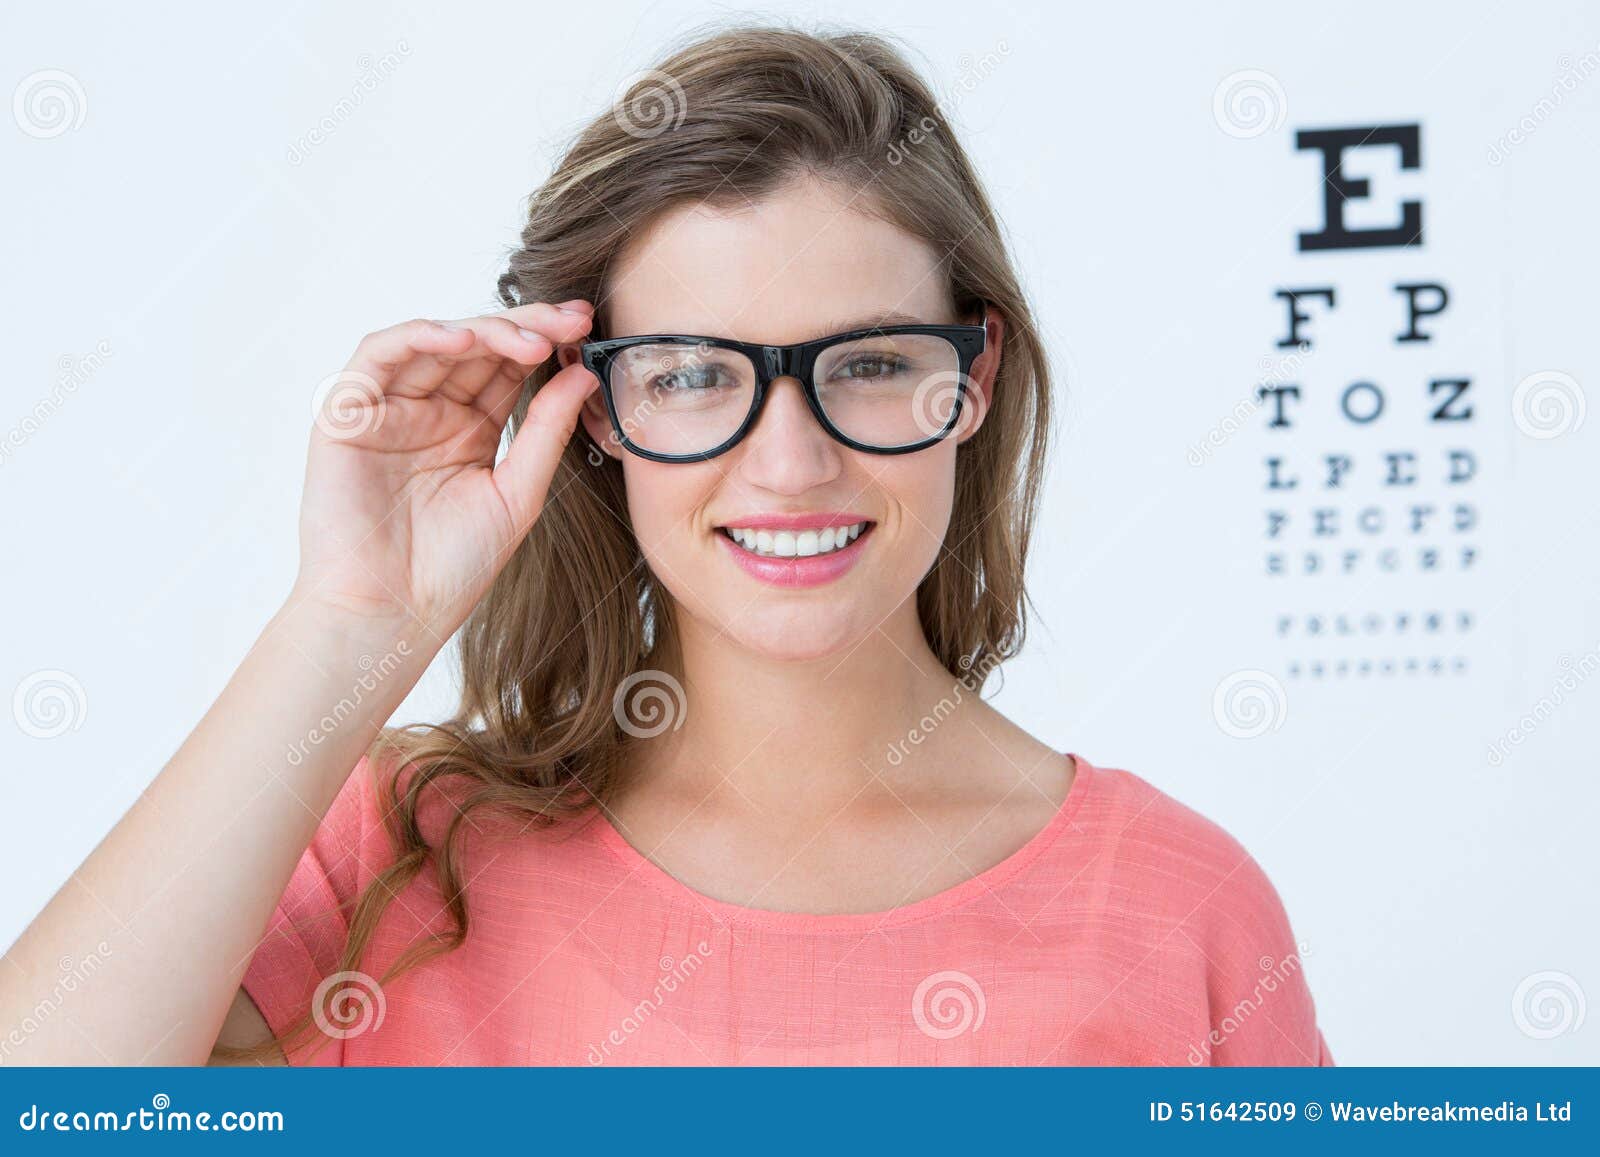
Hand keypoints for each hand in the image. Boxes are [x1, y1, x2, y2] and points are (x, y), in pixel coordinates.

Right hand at [291, 300, 597, 633]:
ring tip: (529, 337)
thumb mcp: (518, 493)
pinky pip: (378, 357)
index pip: (508, 368)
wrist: (395, 614)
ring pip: (433, 342)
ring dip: (482, 329)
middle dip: (526, 327)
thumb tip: (583, 375)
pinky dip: (418, 337)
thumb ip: (547, 431)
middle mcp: (429, 412)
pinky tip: (461, 339)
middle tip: (571, 320)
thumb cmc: (453, 568)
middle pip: (477, 347)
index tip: (587, 327)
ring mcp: (388, 410)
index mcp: (470, 430)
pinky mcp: (347, 414)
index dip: (546, 342)